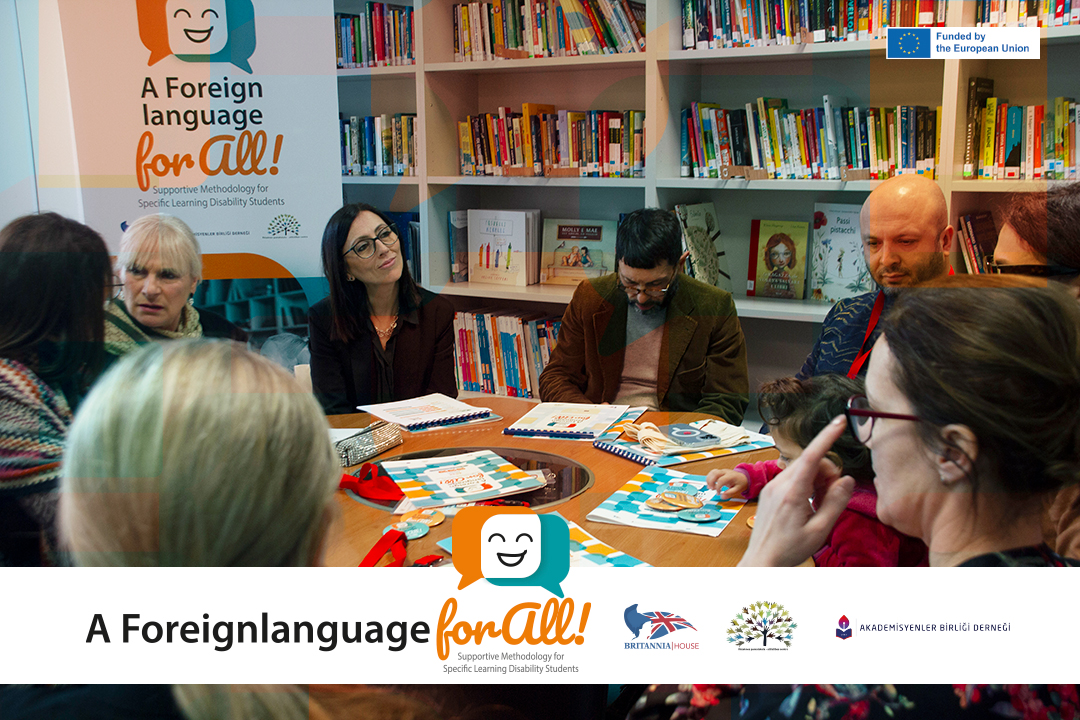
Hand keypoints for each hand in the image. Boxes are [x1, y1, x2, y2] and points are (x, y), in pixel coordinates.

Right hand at [706, 469, 747, 499]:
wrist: (743, 477)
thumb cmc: (741, 483)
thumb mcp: (738, 489)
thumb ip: (730, 493)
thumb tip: (722, 496)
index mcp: (731, 476)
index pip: (721, 480)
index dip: (718, 487)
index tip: (718, 493)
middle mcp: (726, 472)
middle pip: (715, 473)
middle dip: (711, 481)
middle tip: (711, 489)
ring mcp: (722, 471)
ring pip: (713, 472)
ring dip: (709, 479)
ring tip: (710, 487)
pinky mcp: (720, 472)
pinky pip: (712, 473)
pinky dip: (709, 478)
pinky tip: (710, 484)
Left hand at [737, 416, 855, 566]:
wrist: (762, 561)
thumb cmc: (789, 550)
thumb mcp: (820, 530)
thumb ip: (835, 503)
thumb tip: (847, 480)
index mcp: (792, 494)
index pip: (812, 456)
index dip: (827, 436)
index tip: (839, 421)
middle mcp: (778, 485)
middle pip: (810, 462)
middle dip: (827, 473)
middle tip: (830, 498)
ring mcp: (771, 487)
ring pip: (802, 469)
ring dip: (817, 480)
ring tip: (819, 506)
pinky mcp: (769, 491)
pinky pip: (793, 477)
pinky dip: (806, 485)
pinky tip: (809, 505)